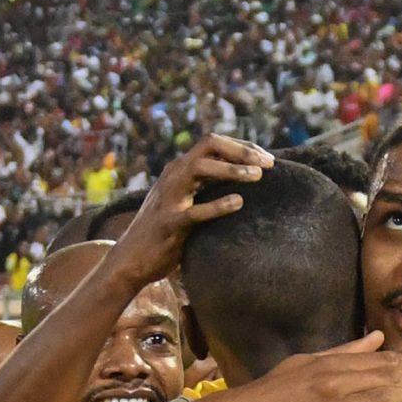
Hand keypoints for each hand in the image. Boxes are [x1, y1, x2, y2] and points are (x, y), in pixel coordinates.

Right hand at [106, 135, 272, 288]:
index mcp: (180, 169)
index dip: (242, 146)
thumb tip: (243, 178)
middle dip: (241, 150)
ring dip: (230, 169)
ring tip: (257, 176)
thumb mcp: (188, 200)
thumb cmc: (168, 230)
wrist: (132, 258)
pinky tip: (239, 202)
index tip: (268, 159)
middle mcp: (174, 176)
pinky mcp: (169, 224)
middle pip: (208, 146)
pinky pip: (194, 212)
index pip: (213, 143)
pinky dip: (217, 205)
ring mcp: (169, 198)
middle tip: (269, 163)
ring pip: (199, 169)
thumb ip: (208, 186)